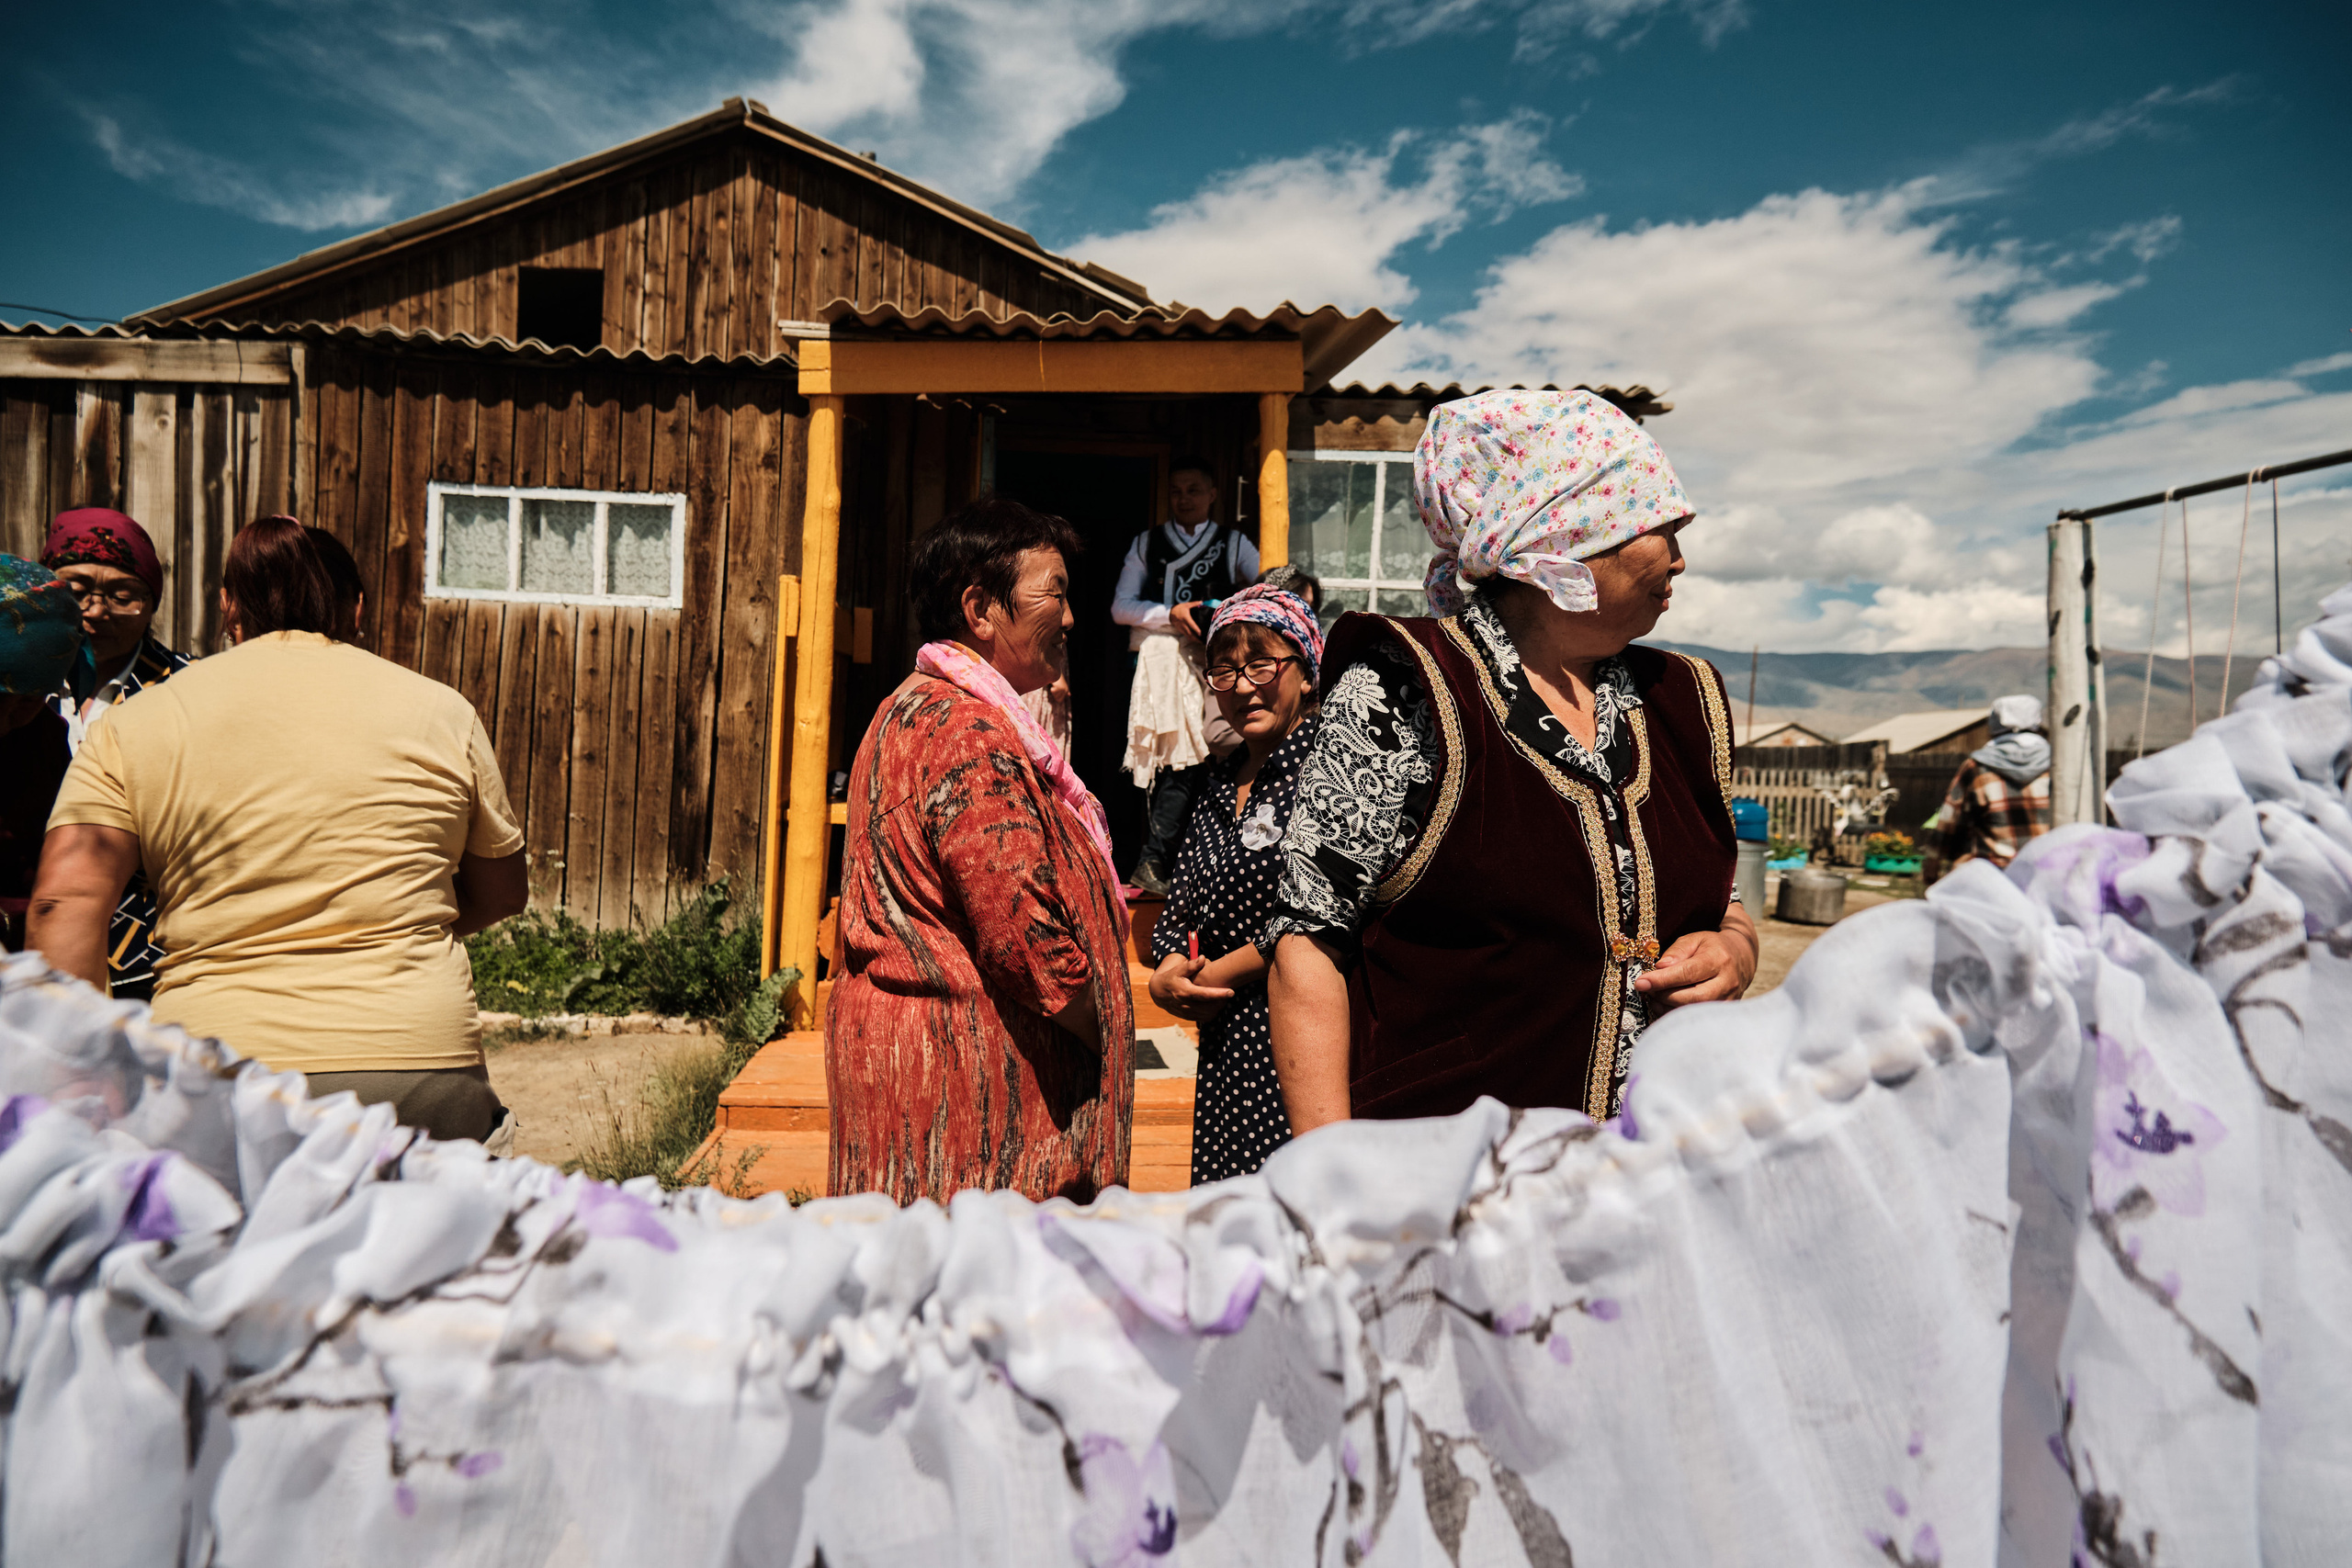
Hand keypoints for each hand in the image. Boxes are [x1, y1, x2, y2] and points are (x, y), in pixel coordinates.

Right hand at [1149, 953, 1232, 1020]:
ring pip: (1208, 1014)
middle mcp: (1186, 1004)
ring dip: (1218, 1008)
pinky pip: (1204, 1019)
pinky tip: (1215, 1005)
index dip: (1219, 994)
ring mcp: (1187, 1013)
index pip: (1205, 994)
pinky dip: (1212, 1013)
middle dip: (1222, 1001)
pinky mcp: (1188, 1017)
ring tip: (1222, 998)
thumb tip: (1203, 958)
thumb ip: (1191, 965)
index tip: (1231, 992)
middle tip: (1228, 993)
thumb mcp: (1178, 969)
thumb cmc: (1172, 978)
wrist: (1159, 992)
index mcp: (1185, 992)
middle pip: (1210, 1007)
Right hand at [1171, 601, 1207, 639]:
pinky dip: (1190, 638)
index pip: (1191, 625)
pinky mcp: (1180, 630)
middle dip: (1196, 638)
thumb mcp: (1186, 605)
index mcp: (1186, 618)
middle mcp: (1183, 624)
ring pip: (1188, 635)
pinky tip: (1194, 640)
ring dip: (1193, 639)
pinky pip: (1185, 635)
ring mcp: (1181, 628)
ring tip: (1199, 642)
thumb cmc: (1179, 608)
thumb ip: (1194, 604)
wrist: (1169, 613)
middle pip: (1190, 633)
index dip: (1196, 630)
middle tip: (1202, 641)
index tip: (1200, 633)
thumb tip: (1201, 601)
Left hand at [1633, 913, 1757, 1008]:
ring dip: (1669, 1008)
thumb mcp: (1694, 940)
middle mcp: (1727, 982)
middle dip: (1665, 996)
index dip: (1662, 980)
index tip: (1641, 983)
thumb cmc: (1712, 947)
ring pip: (1695, 1011)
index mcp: (1719, 959)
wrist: (1741, 957)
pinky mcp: (1725, 1011)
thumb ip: (1677, 952)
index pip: (1687, 973)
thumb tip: (1660, 968)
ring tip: (1654, 998)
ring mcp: (1729, 999)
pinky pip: (1698, 1019)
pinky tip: (1666, 1006)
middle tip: (1647, 990)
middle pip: (1693, 997)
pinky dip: (1678, 1015)